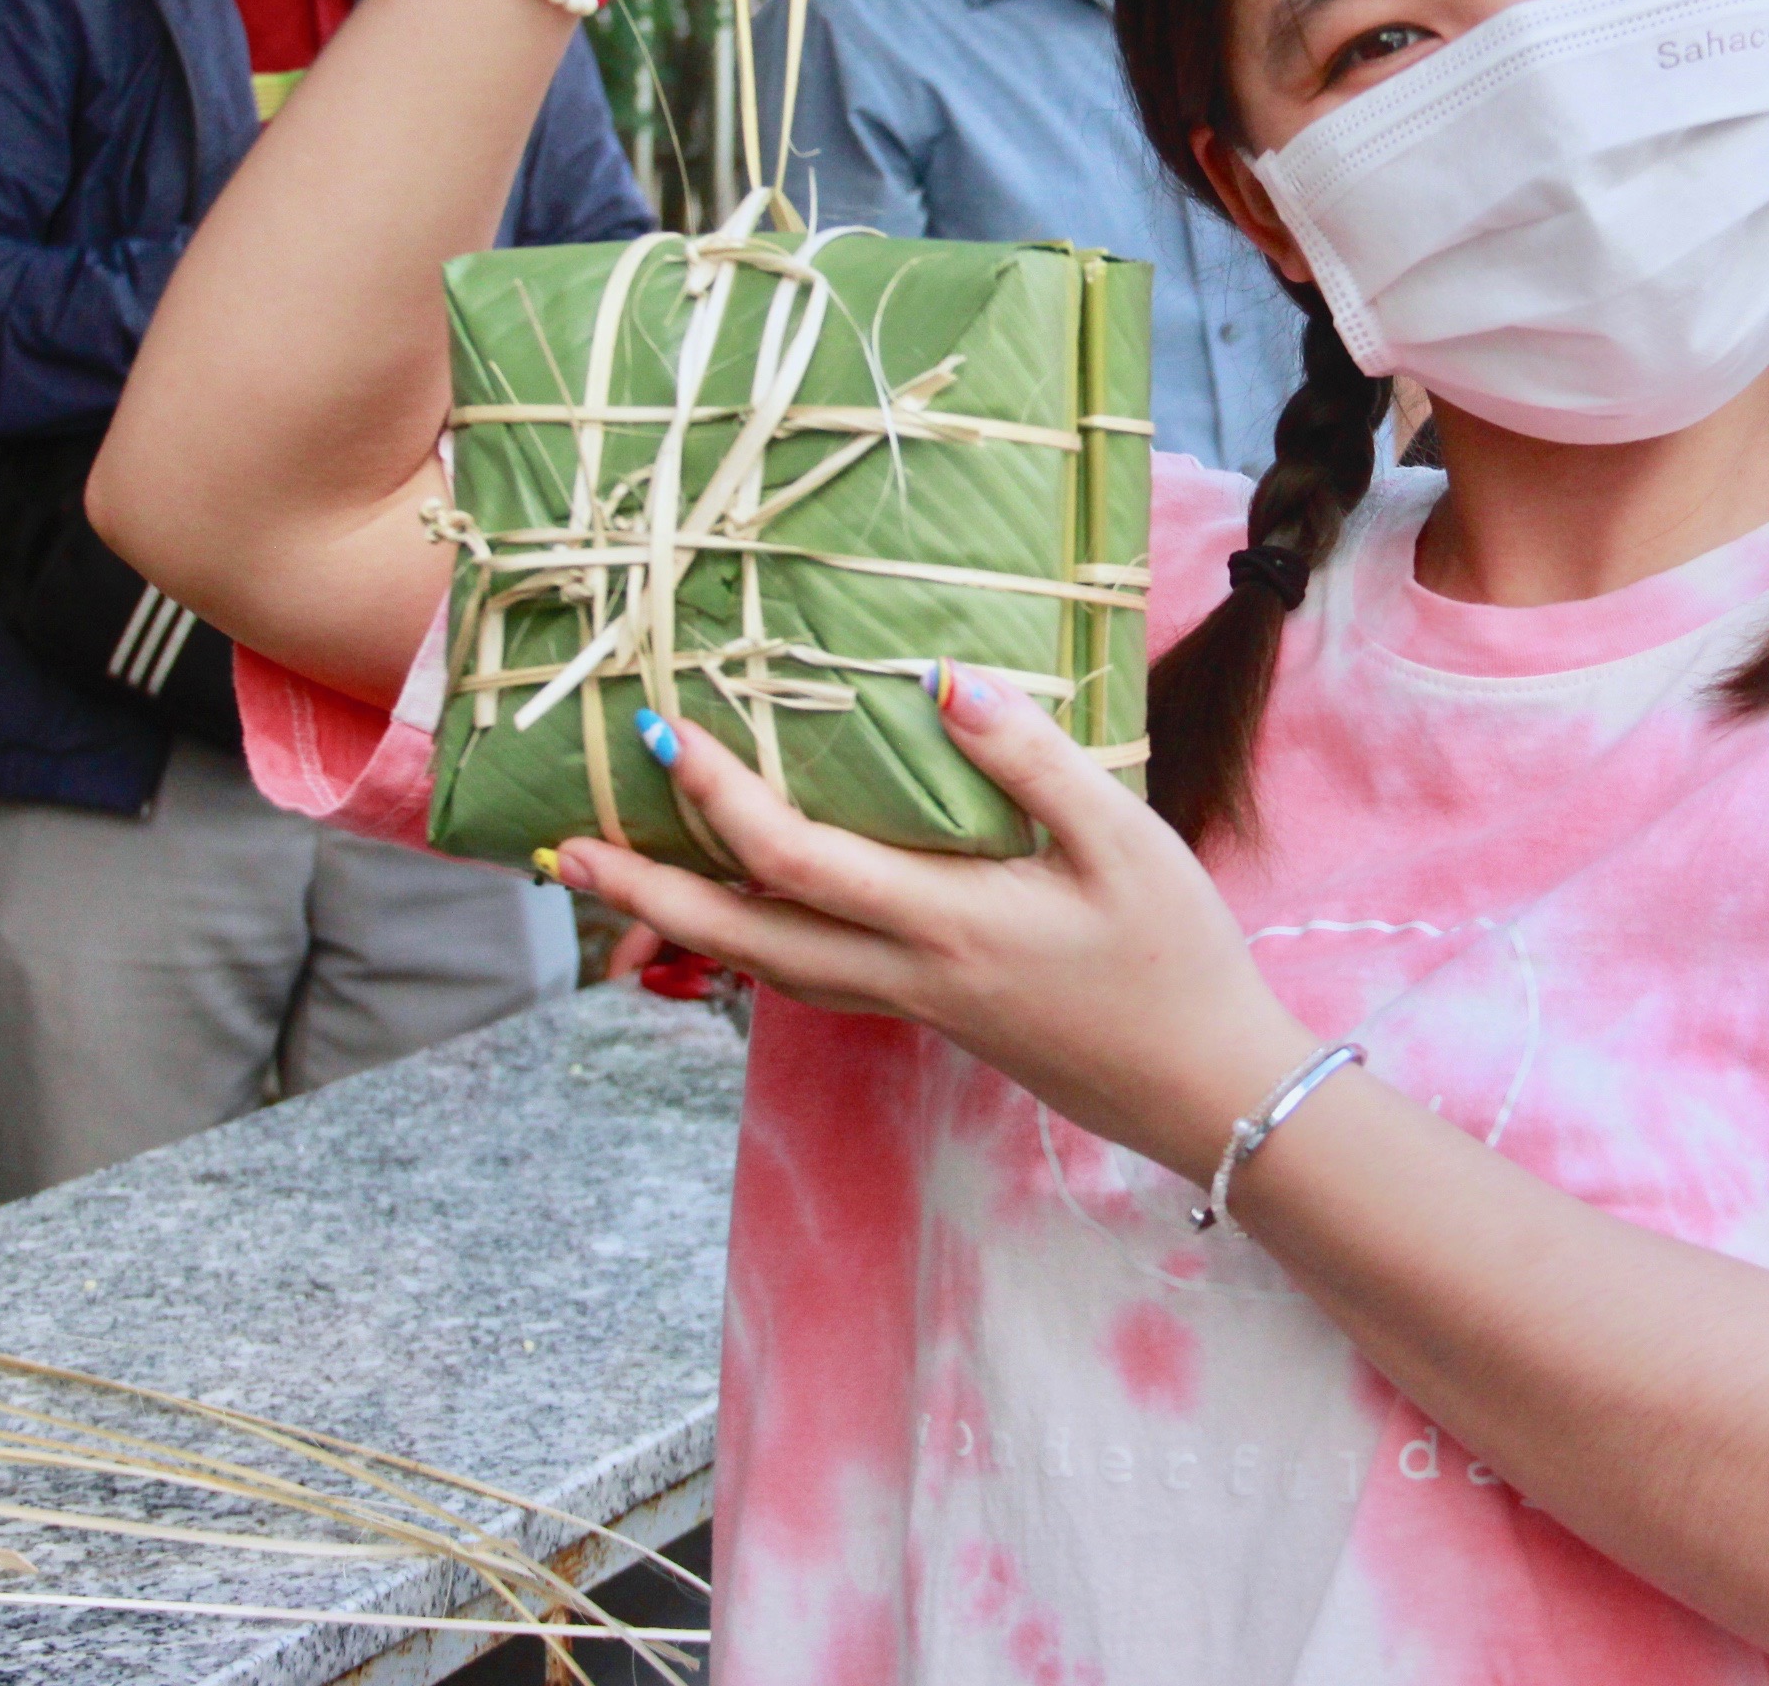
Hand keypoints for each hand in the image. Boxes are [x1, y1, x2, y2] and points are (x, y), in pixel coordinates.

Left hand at [549, 668, 1319, 1181]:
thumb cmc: (1175, 956)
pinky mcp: (926, 1014)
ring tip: (617, 881)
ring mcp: (910, 1004)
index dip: (719, 798)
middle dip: (647, 892)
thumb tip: (940, 681)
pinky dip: (744, 949)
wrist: (1202, 1087)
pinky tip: (732, 921)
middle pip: (740, 940)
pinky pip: (806, 980)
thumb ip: (1032, 762)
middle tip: (566, 846)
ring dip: (680, 926)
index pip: (796, 860)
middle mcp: (904, 974)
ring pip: (762, 969)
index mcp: (945, 923)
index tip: (664, 732)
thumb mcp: (1124, 841)